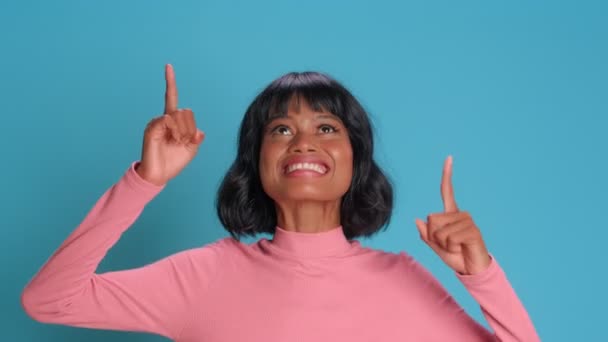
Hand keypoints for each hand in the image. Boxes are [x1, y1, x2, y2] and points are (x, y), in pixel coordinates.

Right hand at [136, 64, 204, 185]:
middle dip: (189, 129)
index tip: (168, 66)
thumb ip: (196, 137)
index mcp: (173, 121)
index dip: (170, 82)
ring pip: (179, 116)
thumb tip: (199, 131)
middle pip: (184, 112)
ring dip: (184, 132)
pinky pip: (169, 120)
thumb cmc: (174, 162)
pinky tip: (173, 141)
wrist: (159, 175)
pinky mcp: (152, 128)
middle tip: (183, 142)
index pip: (171, 98)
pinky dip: (176, 132)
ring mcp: (156, 123)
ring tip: (176, 143)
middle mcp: (163, 119)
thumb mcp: (191, 149)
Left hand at [415, 155, 490, 274]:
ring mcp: (468, 221)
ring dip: (443, 244)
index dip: (447, 175)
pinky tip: (461, 249)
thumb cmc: (455, 257)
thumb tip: (417, 220)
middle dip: (434, 237)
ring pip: (439, 231)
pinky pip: (450, 238)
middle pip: (431, 219)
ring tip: (456, 248)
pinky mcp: (473, 231)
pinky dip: (451, 248)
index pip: (447, 191)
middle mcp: (460, 214)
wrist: (471, 271)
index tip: (449, 157)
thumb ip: (426, 235)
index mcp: (451, 214)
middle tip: (448, 245)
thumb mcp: (436, 247)